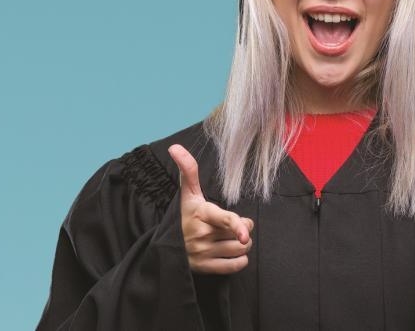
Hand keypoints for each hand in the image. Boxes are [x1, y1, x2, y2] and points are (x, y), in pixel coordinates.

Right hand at [167, 144, 253, 274]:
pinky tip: (231, 252)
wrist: (169, 246)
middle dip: (244, 228)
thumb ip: (188, 170)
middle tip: (235, 225)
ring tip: (232, 238)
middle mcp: (200, 234)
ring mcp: (202, 253)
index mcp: (199, 214)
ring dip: (242, 244)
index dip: (237, 225)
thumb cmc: (186, 215)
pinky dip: (240, 260)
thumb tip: (175, 146)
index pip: (223, 220)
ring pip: (240, 249)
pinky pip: (235, 266)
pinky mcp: (206, 268)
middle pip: (239, 233)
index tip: (245, 231)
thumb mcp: (188, 194)